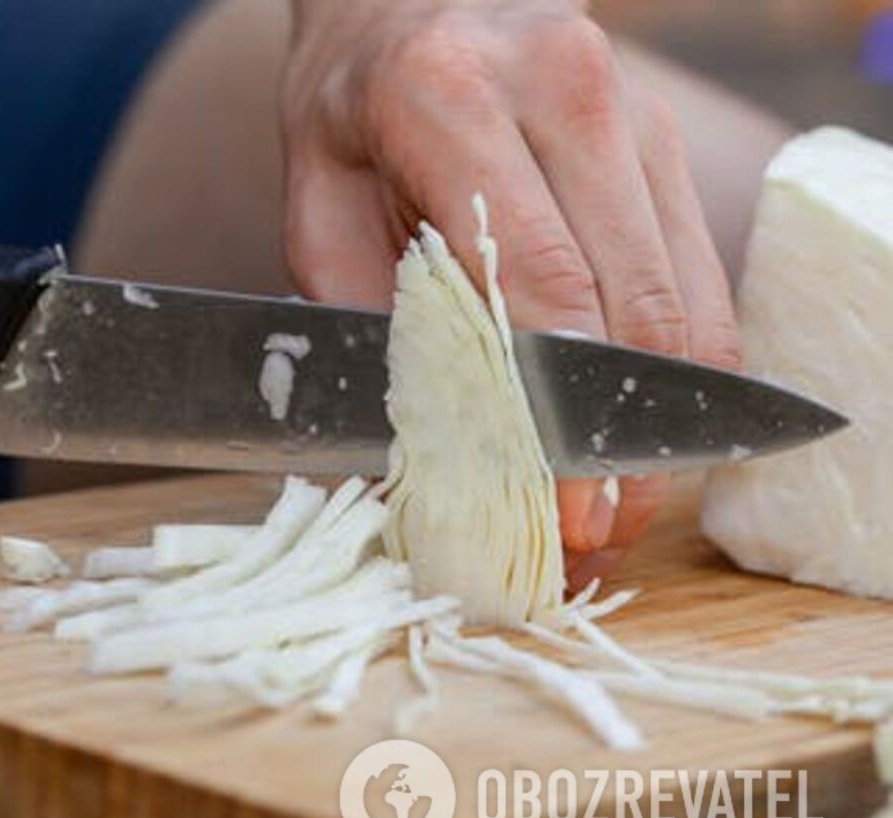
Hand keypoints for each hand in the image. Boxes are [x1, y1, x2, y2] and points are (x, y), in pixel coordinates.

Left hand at [280, 0, 739, 586]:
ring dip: (660, 422)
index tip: (555, 503)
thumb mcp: (314, 202)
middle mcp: (564, 89)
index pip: (534, 279)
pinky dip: (677, 370)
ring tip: (618, 507)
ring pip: (683, 298)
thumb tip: (405, 457)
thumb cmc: (349, 110)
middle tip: (591, 535)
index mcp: (450, 99)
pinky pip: (698, 277)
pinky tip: (639, 435)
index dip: (550, 409)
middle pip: (627, 302)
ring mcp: (634, 111)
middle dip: (615, 440)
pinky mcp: (665, 143)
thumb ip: (357, 318)